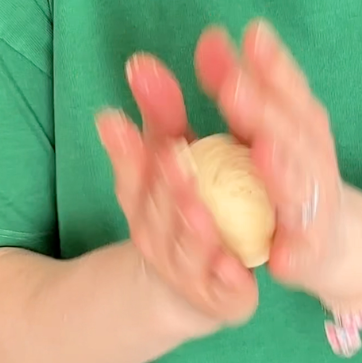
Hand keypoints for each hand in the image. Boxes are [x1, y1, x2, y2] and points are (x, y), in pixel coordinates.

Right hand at [96, 54, 258, 335]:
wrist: (203, 285)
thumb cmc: (187, 208)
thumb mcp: (173, 159)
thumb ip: (162, 115)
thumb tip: (141, 62)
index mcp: (146, 205)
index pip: (133, 177)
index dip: (131, 154)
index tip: (126, 123)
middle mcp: (160, 240)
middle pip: (158, 213)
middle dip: (167, 185)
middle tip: (175, 155)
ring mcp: (189, 274)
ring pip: (188, 251)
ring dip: (193, 228)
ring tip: (203, 207)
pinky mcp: (222, 301)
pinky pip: (223, 291)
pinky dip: (225, 277)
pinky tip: (235, 264)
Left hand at [194, 20, 361, 306]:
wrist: (328, 244)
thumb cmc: (282, 176)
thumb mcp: (257, 128)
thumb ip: (233, 85)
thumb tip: (210, 37)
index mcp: (300, 126)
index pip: (290, 90)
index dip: (273, 64)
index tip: (252, 34)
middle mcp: (313, 159)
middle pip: (293, 130)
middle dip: (264, 109)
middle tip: (232, 87)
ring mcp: (316, 204)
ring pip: (300, 184)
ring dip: (282, 170)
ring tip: (262, 152)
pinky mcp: (311, 249)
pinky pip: (303, 248)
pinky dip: (295, 248)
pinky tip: (280, 255)